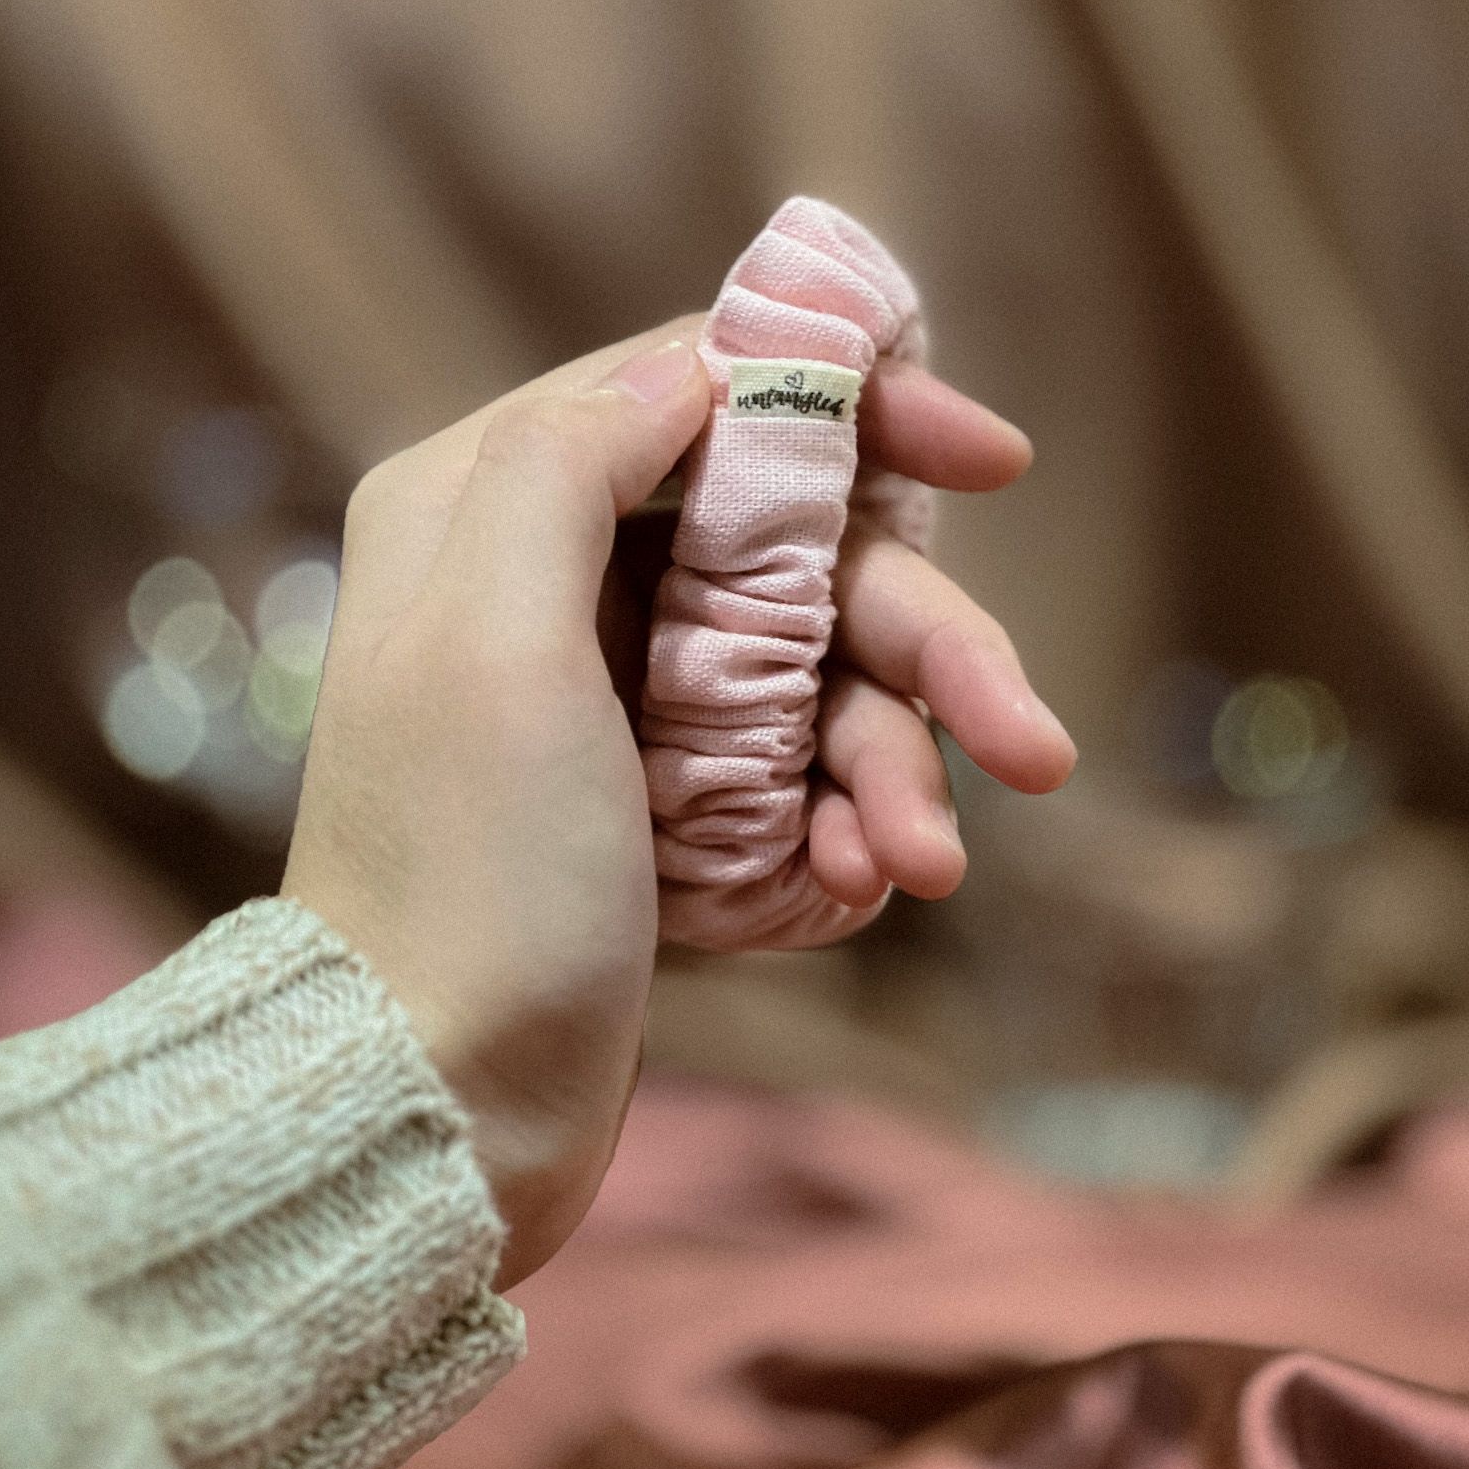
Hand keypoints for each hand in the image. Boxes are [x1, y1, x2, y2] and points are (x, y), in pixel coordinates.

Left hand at [282, 319, 1073, 1284]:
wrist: (438, 1107)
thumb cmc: (463, 875)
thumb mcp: (490, 642)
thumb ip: (572, 463)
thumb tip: (698, 360)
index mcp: (491, 505)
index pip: (706, 391)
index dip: (861, 410)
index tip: (991, 461)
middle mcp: (555, 581)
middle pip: (798, 553)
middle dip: (920, 648)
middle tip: (1030, 745)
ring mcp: (617, 694)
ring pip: (817, 672)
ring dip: (893, 764)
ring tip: (921, 865)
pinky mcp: (664, 794)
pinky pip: (799, 771)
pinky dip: (845, 824)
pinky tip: (859, 886)